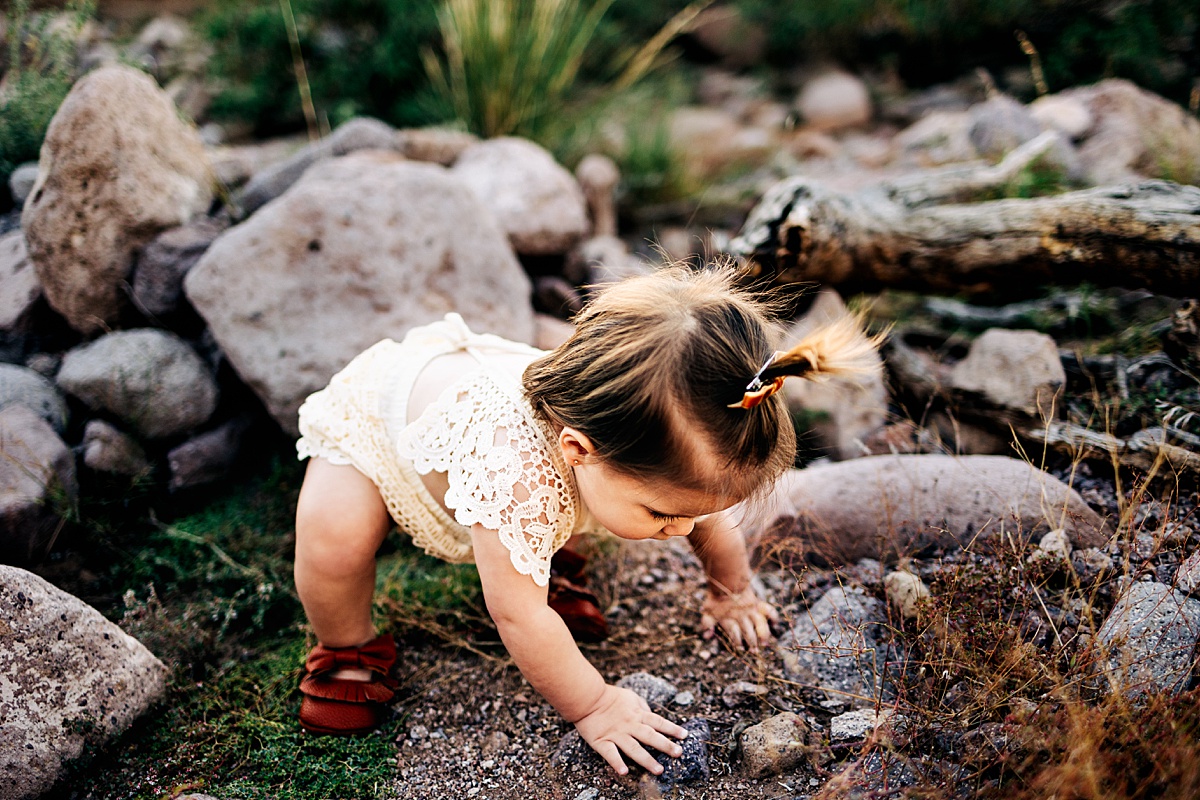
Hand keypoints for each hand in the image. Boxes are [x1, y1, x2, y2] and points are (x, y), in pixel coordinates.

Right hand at [573, 685, 688, 775]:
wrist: (587, 697)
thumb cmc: (610, 696)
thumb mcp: (630, 696)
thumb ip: (642, 707)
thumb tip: (652, 716)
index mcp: (637, 714)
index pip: (658, 722)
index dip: (672, 728)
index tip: (685, 736)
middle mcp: (629, 725)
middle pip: (650, 736)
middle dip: (665, 745)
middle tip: (678, 753)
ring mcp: (616, 734)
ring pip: (634, 748)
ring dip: (647, 760)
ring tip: (659, 770)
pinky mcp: (602, 741)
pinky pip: (610, 753)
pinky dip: (617, 762)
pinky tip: (624, 772)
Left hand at [700, 584, 778, 650]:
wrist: (726, 579)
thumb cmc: (716, 597)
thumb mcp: (707, 610)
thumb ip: (707, 624)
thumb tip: (706, 637)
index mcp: (729, 619)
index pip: (734, 634)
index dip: (737, 642)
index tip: (740, 648)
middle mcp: (741, 616)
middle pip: (748, 632)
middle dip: (751, 643)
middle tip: (754, 651)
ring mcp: (750, 610)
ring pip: (759, 623)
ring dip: (763, 634)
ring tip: (765, 643)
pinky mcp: (756, 603)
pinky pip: (767, 610)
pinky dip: (772, 616)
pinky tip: (774, 624)